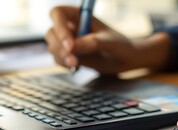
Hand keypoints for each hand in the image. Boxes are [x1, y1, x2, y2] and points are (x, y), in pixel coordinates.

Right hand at [45, 6, 169, 73]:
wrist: (126, 60)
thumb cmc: (120, 46)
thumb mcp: (110, 43)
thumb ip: (92, 43)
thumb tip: (72, 48)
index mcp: (79, 15)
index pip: (58, 14)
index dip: (60, 27)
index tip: (70, 45)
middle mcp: (71, 26)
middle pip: (51, 32)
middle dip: (59, 47)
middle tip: (73, 60)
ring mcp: (68, 41)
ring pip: (52, 46)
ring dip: (61, 57)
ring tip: (76, 64)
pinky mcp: (70, 54)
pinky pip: (58, 58)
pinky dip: (64, 63)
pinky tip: (77, 67)